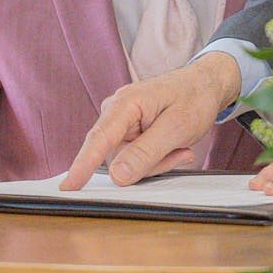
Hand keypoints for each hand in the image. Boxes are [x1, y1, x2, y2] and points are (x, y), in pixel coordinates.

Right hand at [62, 51, 240, 189]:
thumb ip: (146, 153)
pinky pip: (134, 158)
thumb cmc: (194, 98)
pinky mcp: (127, 133)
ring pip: (127, 162)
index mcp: (124, 104)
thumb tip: (117, 176)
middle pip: (117, 158)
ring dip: (156, 161)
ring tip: (180, 145)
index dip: (82, 165)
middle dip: (149, 164)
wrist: (205, 85)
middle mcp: (115, 112)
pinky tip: (174, 146)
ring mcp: (120, 124)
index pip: (98, 139)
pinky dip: (156, 158)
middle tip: (180, 152)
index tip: (68, 188)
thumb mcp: (177, 127)